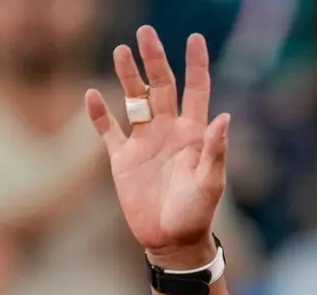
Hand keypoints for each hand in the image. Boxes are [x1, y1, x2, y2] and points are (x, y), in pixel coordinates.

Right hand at [86, 27, 229, 270]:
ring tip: (121, 51)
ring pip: (134, 101)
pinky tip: (92, 94)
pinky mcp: (122, 159)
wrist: (172, 240)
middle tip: (145, 32)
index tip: (195, 38)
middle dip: (154, 60)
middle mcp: (168, 131)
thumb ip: (215, 151)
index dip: (196, 64)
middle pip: (161, 86)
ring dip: (128, 77)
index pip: (196, 90)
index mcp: (193, 133)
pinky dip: (99, 115)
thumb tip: (224, 117)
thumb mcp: (211, 183)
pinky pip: (108, 131)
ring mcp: (144, 142)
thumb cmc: (197, 214)